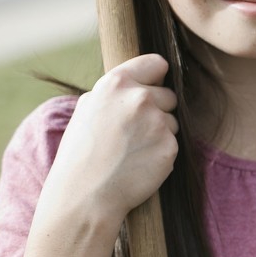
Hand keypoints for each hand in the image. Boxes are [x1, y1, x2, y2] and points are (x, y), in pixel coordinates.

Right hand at [48, 53, 178, 222]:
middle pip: (168, 95)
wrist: (86, 194)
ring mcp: (158, 122)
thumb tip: (139, 81)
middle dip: (158, 109)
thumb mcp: (88, 109)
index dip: (156, 75)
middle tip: (133, 131)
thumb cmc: (82, 153)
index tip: (154, 83)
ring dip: (160, 132)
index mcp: (116, 84)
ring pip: (172, 121)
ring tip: (132, 149)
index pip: (156, 63)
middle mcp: (140, 98)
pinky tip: (140, 162)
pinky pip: (173, 143)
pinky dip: (162, 152)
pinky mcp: (170, 146)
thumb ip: (115, 93)